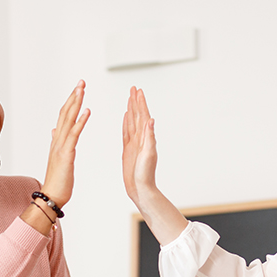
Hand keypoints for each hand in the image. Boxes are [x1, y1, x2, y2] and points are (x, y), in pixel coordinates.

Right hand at [39, 80, 90, 208]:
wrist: (52, 197)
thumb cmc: (58, 181)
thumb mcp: (59, 158)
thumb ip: (57, 142)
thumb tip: (55, 130)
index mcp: (58, 141)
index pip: (64, 117)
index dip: (71, 102)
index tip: (78, 89)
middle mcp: (58, 140)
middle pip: (65, 113)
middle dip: (74, 96)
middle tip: (81, 82)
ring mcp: (61, 147)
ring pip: (68, 120)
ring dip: (76, 103)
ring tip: (82, 89)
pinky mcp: (66, 155)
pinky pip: (74, 135)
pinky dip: (80, 121)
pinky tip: (86, 111)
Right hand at [122, 86, 158, 205]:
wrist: (141, 189)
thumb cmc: (146, 174)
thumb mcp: (148, 154)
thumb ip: (149, 137)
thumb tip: (151, 120)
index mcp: (146, 138)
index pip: (143, 116)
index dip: (140, 103)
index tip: (138, 91)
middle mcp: (141, 138)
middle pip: (137, 115)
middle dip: (135, 102)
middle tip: (133, 88)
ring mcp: (134, 143)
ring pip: (131, 122)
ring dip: (131, 109)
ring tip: (129, 98)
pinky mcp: (128, 150)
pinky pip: (126, 132)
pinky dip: (126, 123)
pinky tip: (125, 117)